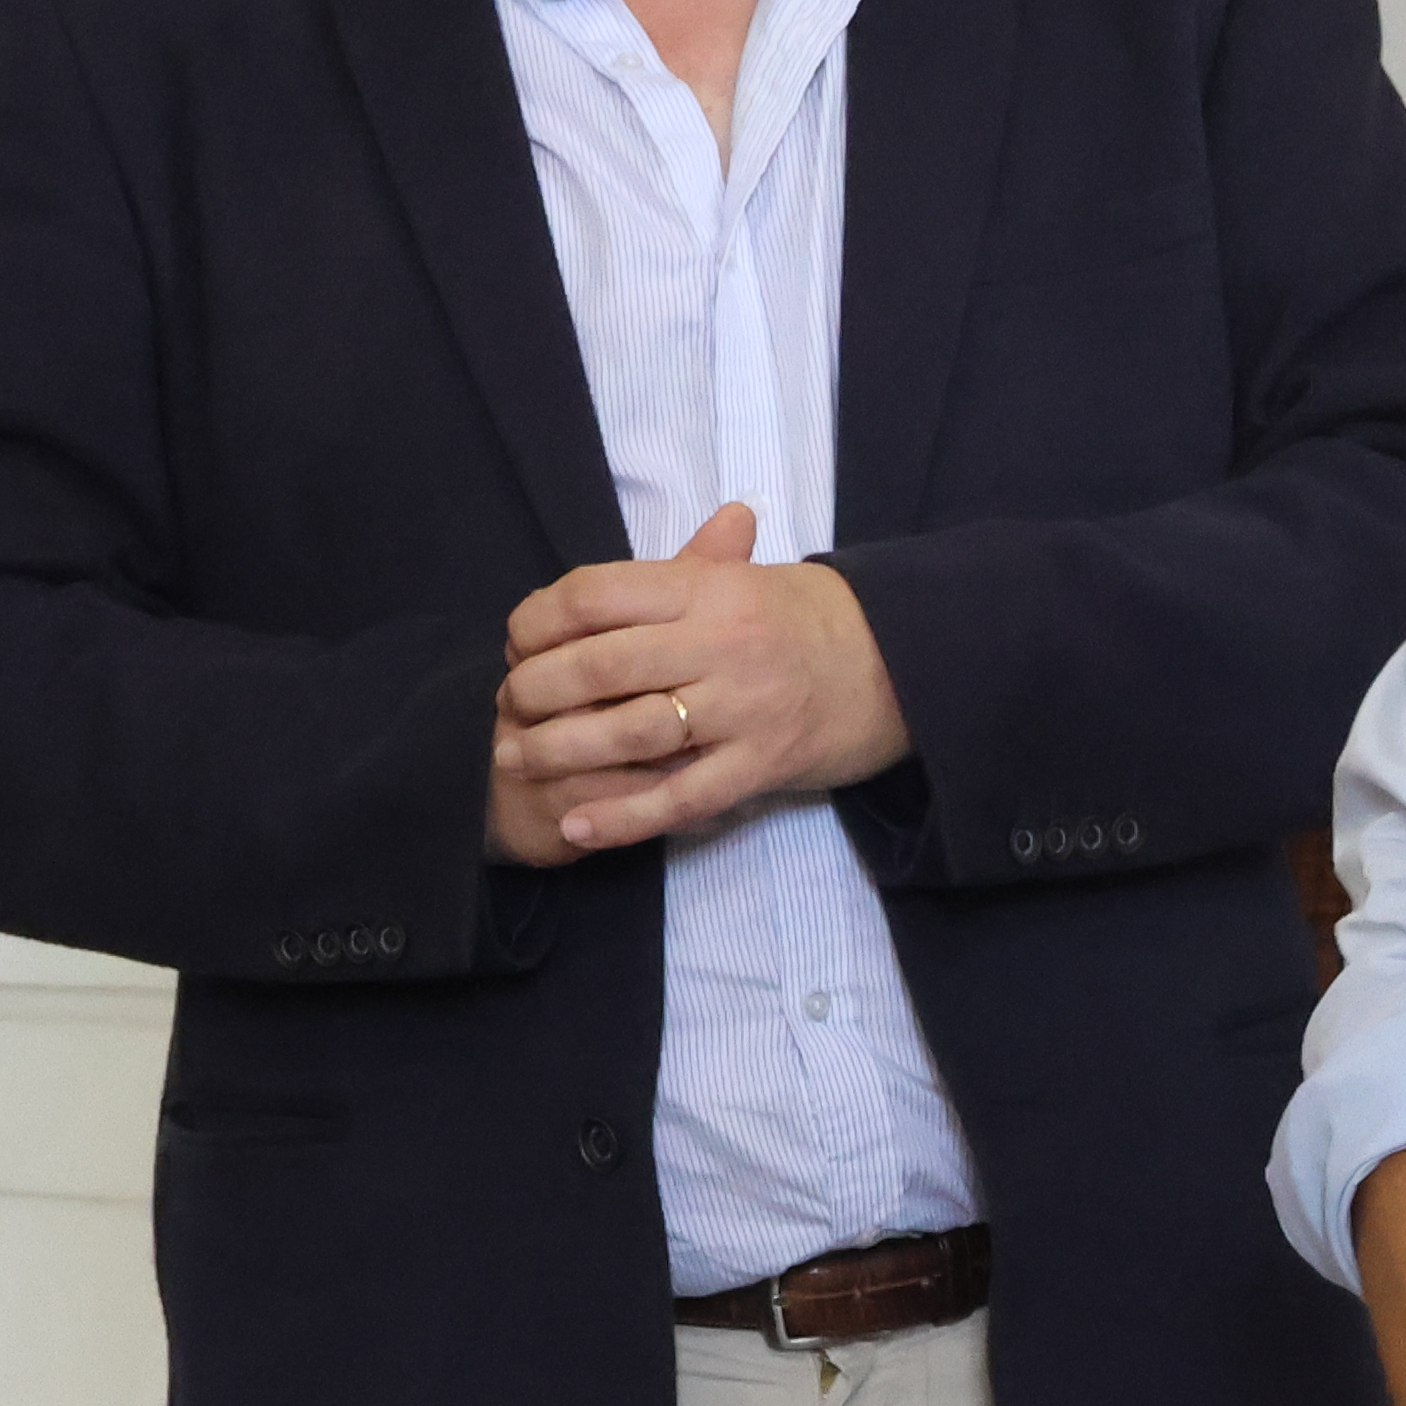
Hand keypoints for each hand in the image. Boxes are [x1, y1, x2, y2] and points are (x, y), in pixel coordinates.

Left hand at [484, 505, 909, 864]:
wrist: (898, 664)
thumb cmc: (804, 621)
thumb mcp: (741, 579)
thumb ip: (662, 581)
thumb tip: (571, 600)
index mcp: (709, 588)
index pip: (598, 595)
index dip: (540, 619)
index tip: (517, 641)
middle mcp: (724, 643)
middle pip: (603, 664)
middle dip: (538, 688)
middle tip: (507, 706)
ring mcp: (745, 707)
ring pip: (633, 731)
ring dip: (563, 750)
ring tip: (517, 759)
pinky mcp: (763, 764)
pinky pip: (682, 797)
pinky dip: (624, 817)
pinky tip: (578, 826)